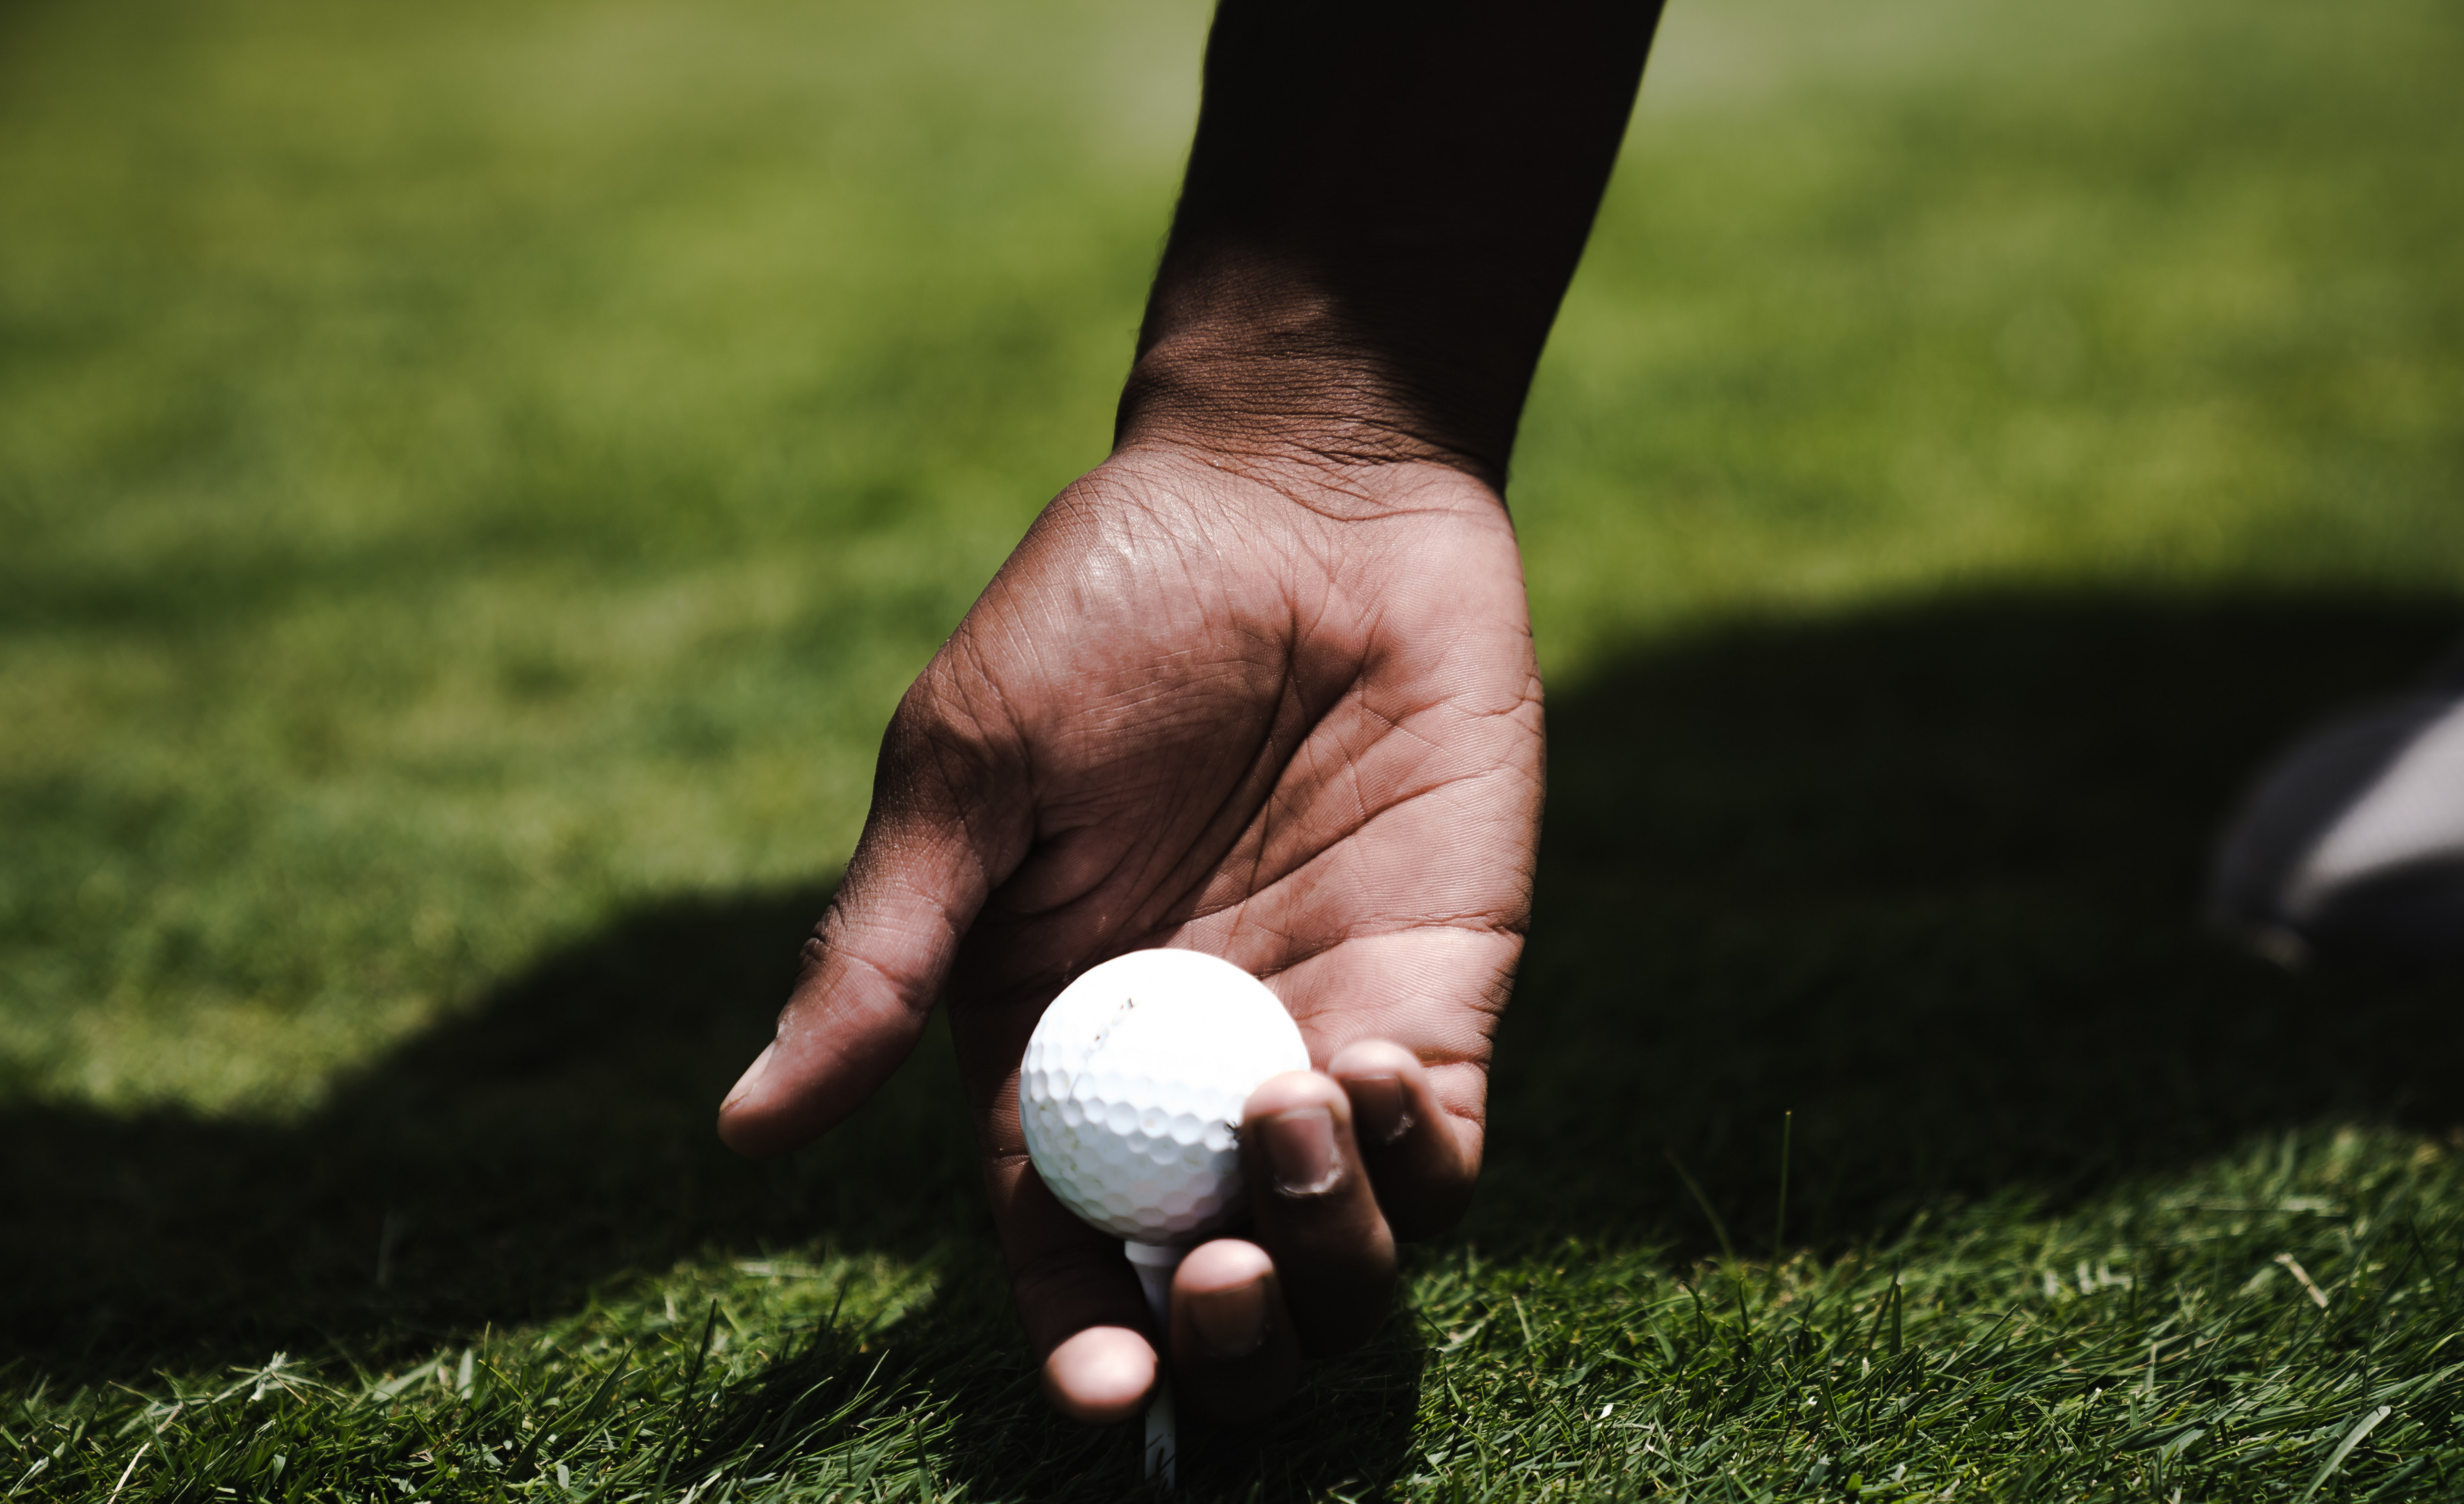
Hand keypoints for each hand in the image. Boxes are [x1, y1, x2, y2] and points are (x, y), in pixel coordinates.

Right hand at [716, 439, 1541, 1421]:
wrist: (1301, 497)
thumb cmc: (1105, 611)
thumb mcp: (969, 772)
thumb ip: (884, 954)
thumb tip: (747, 1131)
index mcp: (1052, 1044)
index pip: (1060, 1241)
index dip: (1081, 1335)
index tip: (1107, 1392)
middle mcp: (1186, 1075)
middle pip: (1212, 1281)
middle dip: (1220, 1335)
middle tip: (1214, 1287)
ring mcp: (1317, 1040)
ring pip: (1343, 1248)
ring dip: (1324, 1250)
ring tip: (1287, 1125)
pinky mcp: (1437, 993)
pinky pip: (1440, 1146)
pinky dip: (1414, 1161)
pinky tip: (1368, 1074)